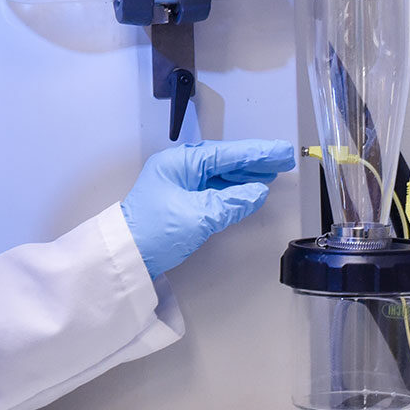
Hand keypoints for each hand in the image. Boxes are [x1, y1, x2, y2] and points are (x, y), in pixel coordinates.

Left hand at [121, 139, 296, 278]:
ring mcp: (179, 184)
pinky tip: (248, 190)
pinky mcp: (180, 201)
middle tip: (283, 159)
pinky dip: (233, 188)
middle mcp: (180, 168)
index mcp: (180, 163)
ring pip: (220, 174)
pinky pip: (213, 188)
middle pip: (225, 160)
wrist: (125, 258)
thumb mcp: (198, 216)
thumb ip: (231, 203)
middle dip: (255, 161)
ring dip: (246, 174)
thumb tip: (256, 193)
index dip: (258, 153)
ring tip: (271, 172)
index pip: (227, 154)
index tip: (281, 152)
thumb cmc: (153, 233)